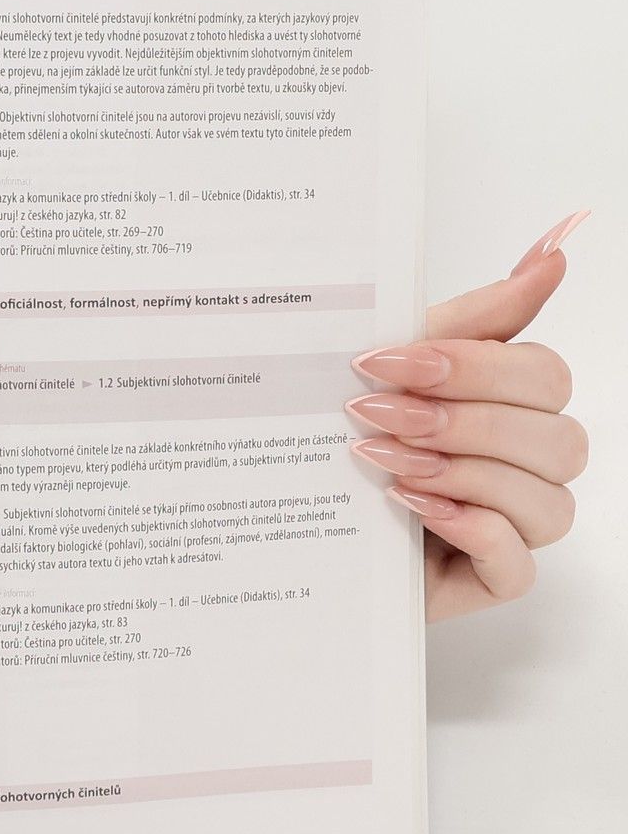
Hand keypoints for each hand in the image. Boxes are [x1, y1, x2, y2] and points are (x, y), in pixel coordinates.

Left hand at [349, 211, 587, 622]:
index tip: (384, 360)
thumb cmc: (343, 431)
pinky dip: (472, 531)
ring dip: (462, 474)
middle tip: (375, 412)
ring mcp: (511, 525)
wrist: (276, 511)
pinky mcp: (483, 579)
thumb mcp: (392, 363)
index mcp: (511, 403)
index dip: (472, 366)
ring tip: (384, 462)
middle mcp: (524, 464)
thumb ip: (475, 315)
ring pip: (549, 502)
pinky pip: (517, 565)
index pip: (543, 375)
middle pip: (556, 437)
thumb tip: (552, 254)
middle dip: (462, 420)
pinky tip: (413, 507)